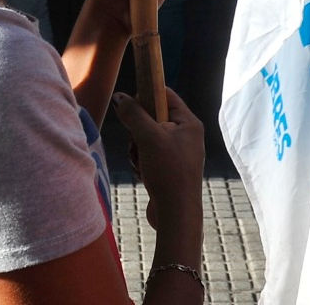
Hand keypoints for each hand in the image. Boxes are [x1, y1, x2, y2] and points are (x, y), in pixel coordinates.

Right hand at [113, 88, 204, 234]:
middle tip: (137, 141)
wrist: (176, 213)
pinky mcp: (169, 168)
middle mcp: (186, 136)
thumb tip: (120, 97)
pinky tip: (143, 172)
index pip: (166, 95)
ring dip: (137, 148)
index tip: (130, 105)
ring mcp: (178, 153)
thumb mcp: (148, 137)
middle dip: (138, 129)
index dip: (146, 96)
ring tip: (141, 161)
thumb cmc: (168, 171)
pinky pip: (149, 154)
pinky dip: (141, 161)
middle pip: (153, 117)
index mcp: (189, 124)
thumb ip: (134, 114)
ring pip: (147, 137)